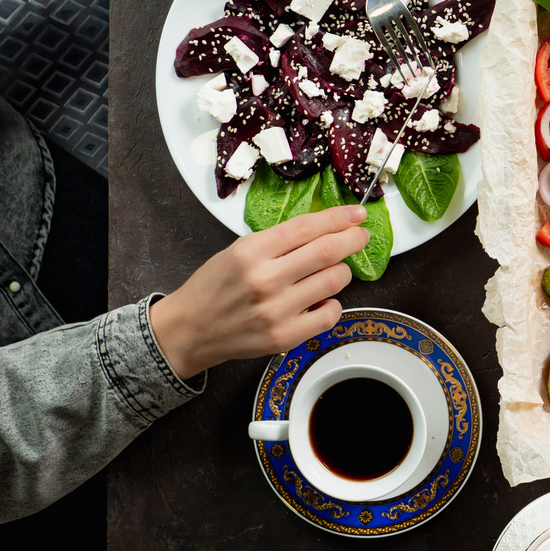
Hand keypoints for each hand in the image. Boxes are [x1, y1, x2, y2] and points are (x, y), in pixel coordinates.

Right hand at [149, 205, 371, 379]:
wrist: (189, 330)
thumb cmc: (216, 286)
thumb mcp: (240, 250)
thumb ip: (280, 240)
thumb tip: (327, 227)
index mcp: (252, 251)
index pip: (308, 227)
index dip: (339, 218)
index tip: (357, 214)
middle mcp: (265, 279)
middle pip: (328, 251)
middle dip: (353, 239)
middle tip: (360, 236)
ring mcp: (275, 310)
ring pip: (334, 280)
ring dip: (341, 271)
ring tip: (332, 271)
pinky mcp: (283, 336)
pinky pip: (330, 314)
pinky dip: (332, 304)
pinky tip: (321, 300)